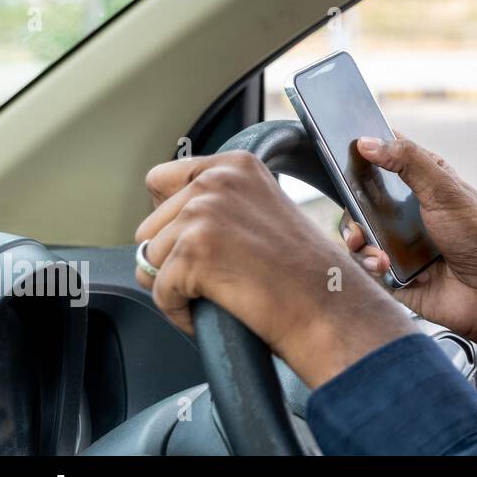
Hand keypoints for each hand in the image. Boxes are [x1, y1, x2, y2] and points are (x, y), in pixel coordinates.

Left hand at [135, 151, 416, 388]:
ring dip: (177, 285)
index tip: (204, 241)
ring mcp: (204, 212)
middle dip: (171, 257)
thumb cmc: (301, 272)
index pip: (160, 181)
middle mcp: (216, 179)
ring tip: (223, 290)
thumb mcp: (261, 210)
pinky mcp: (194, 250)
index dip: (171, 218)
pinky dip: (180, 311)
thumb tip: (158, 225)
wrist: (328, 306)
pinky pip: (159, 292)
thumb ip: (218, 202)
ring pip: (149, 260)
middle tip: (219, 273)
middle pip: (148, 227)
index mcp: (235, 164)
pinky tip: (220, 307)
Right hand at [345, 134, 476, 402]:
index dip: (369, 147)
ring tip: (361, 239)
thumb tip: (368, 141)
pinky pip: (365, 261)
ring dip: (355, 232)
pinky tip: (383, 264)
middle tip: (346, 197)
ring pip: (359, 228)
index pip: (392, 155)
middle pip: (364, 193)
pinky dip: (368, 261)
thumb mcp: (445, 191)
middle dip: (350, 197)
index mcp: (427, 182)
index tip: (345, 144)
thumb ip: (408, 161)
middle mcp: (410, 209)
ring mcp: (400, 241)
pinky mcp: (392, 272)